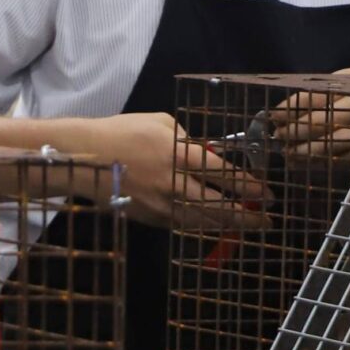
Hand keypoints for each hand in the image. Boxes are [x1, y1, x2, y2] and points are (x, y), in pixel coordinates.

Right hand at [72, 112, 265, 231]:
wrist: (83, 158)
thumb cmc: (121, 132)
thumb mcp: (159, 122)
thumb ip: (185, 139)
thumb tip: (203, 153)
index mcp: (178, 155)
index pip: (223, 174)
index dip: (248, 186)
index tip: (267, 194)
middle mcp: (173, 184)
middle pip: (217, 205)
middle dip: (245, 215)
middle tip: (265, 221)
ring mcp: (159, 205)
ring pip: (201, 221)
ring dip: (226, 225)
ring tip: (245, 227)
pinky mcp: (147, 217)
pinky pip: (180, 224)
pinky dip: (199, 225)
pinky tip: (211, 225)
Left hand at [264, 69, 349, 168]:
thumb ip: (329, 95)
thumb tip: (289, 111)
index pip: (310, 97)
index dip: (288, 110)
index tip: (273, 118)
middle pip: (315, 123)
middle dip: (291, 133)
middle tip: (278, 139)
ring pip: (325, 144)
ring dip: (301, 152)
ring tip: (288, 155)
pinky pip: (339, 159)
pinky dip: (319, 163)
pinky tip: (306, 164)